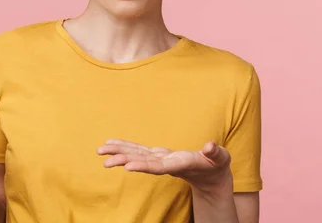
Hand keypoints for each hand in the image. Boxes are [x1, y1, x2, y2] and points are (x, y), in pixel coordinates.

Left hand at [96, 139, 231, 191]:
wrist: (212, 177)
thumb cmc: (217, 166)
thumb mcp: (221, 158)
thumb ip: (216, 153)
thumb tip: (210, 146)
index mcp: (180, 165)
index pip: (159, 167)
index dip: (143, 166)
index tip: (127, 167)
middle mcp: (167, 164)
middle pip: (143, 163)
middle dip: (124, 161)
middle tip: (105, 161)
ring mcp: (161, 161)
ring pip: (137, 156)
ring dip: (119, 153)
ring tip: (100, 151)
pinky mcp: (159, 156)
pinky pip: (139, 151)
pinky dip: (125, 147)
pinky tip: (110, 144)